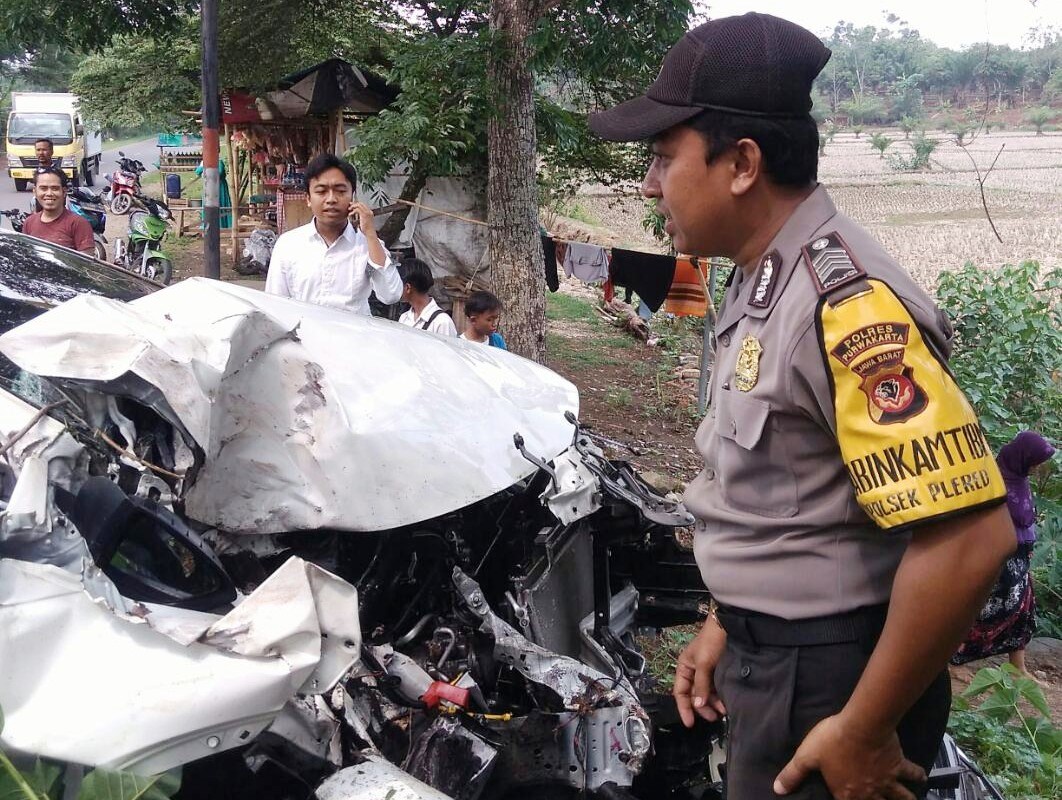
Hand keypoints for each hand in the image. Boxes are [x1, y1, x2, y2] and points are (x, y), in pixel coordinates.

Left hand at [348, 200, 375, 236]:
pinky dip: (352, 211)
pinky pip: (357, 210)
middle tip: (349, 205)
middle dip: (354, 203)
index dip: (357, 204)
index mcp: (370, 213)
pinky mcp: (364, 215)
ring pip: (359, 205)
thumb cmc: (367, 230)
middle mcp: (369, 211)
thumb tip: (358, 216)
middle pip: (361, 203)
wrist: (370, 233)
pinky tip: (350, 214)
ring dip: (353, 206)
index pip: (363, 205)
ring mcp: (367, 213)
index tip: (352, 206)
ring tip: (349, 209)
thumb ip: (362, 218)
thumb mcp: (365, 222)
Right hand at [673, 618, 726, 726]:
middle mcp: (693, 672)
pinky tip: (726, 703)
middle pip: (694, 696)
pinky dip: (720, 697)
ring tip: (723, 711)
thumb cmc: (711, 643)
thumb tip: (697, 705)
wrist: (728, 627)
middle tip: (713, 717)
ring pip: (706, 694)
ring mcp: (706, 673)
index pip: (680, 693)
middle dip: (702, 707)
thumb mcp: (704, 663)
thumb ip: (701, 685)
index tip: (690, 723)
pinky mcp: (718, 673)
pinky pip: (716, 689)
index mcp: (684, 668)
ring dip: (713, 704)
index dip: (684, 708)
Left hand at [773, 714, 924, 799]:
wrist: (862, 726)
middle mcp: (869, 792)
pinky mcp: (898, 765)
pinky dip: (918, 776)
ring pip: (900, 797)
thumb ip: (793, 774)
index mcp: (846, 794)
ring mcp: (886, 780)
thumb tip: (777, 789)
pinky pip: (912, 773)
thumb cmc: (832, 740)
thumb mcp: (806, 756)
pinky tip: (922, 777)